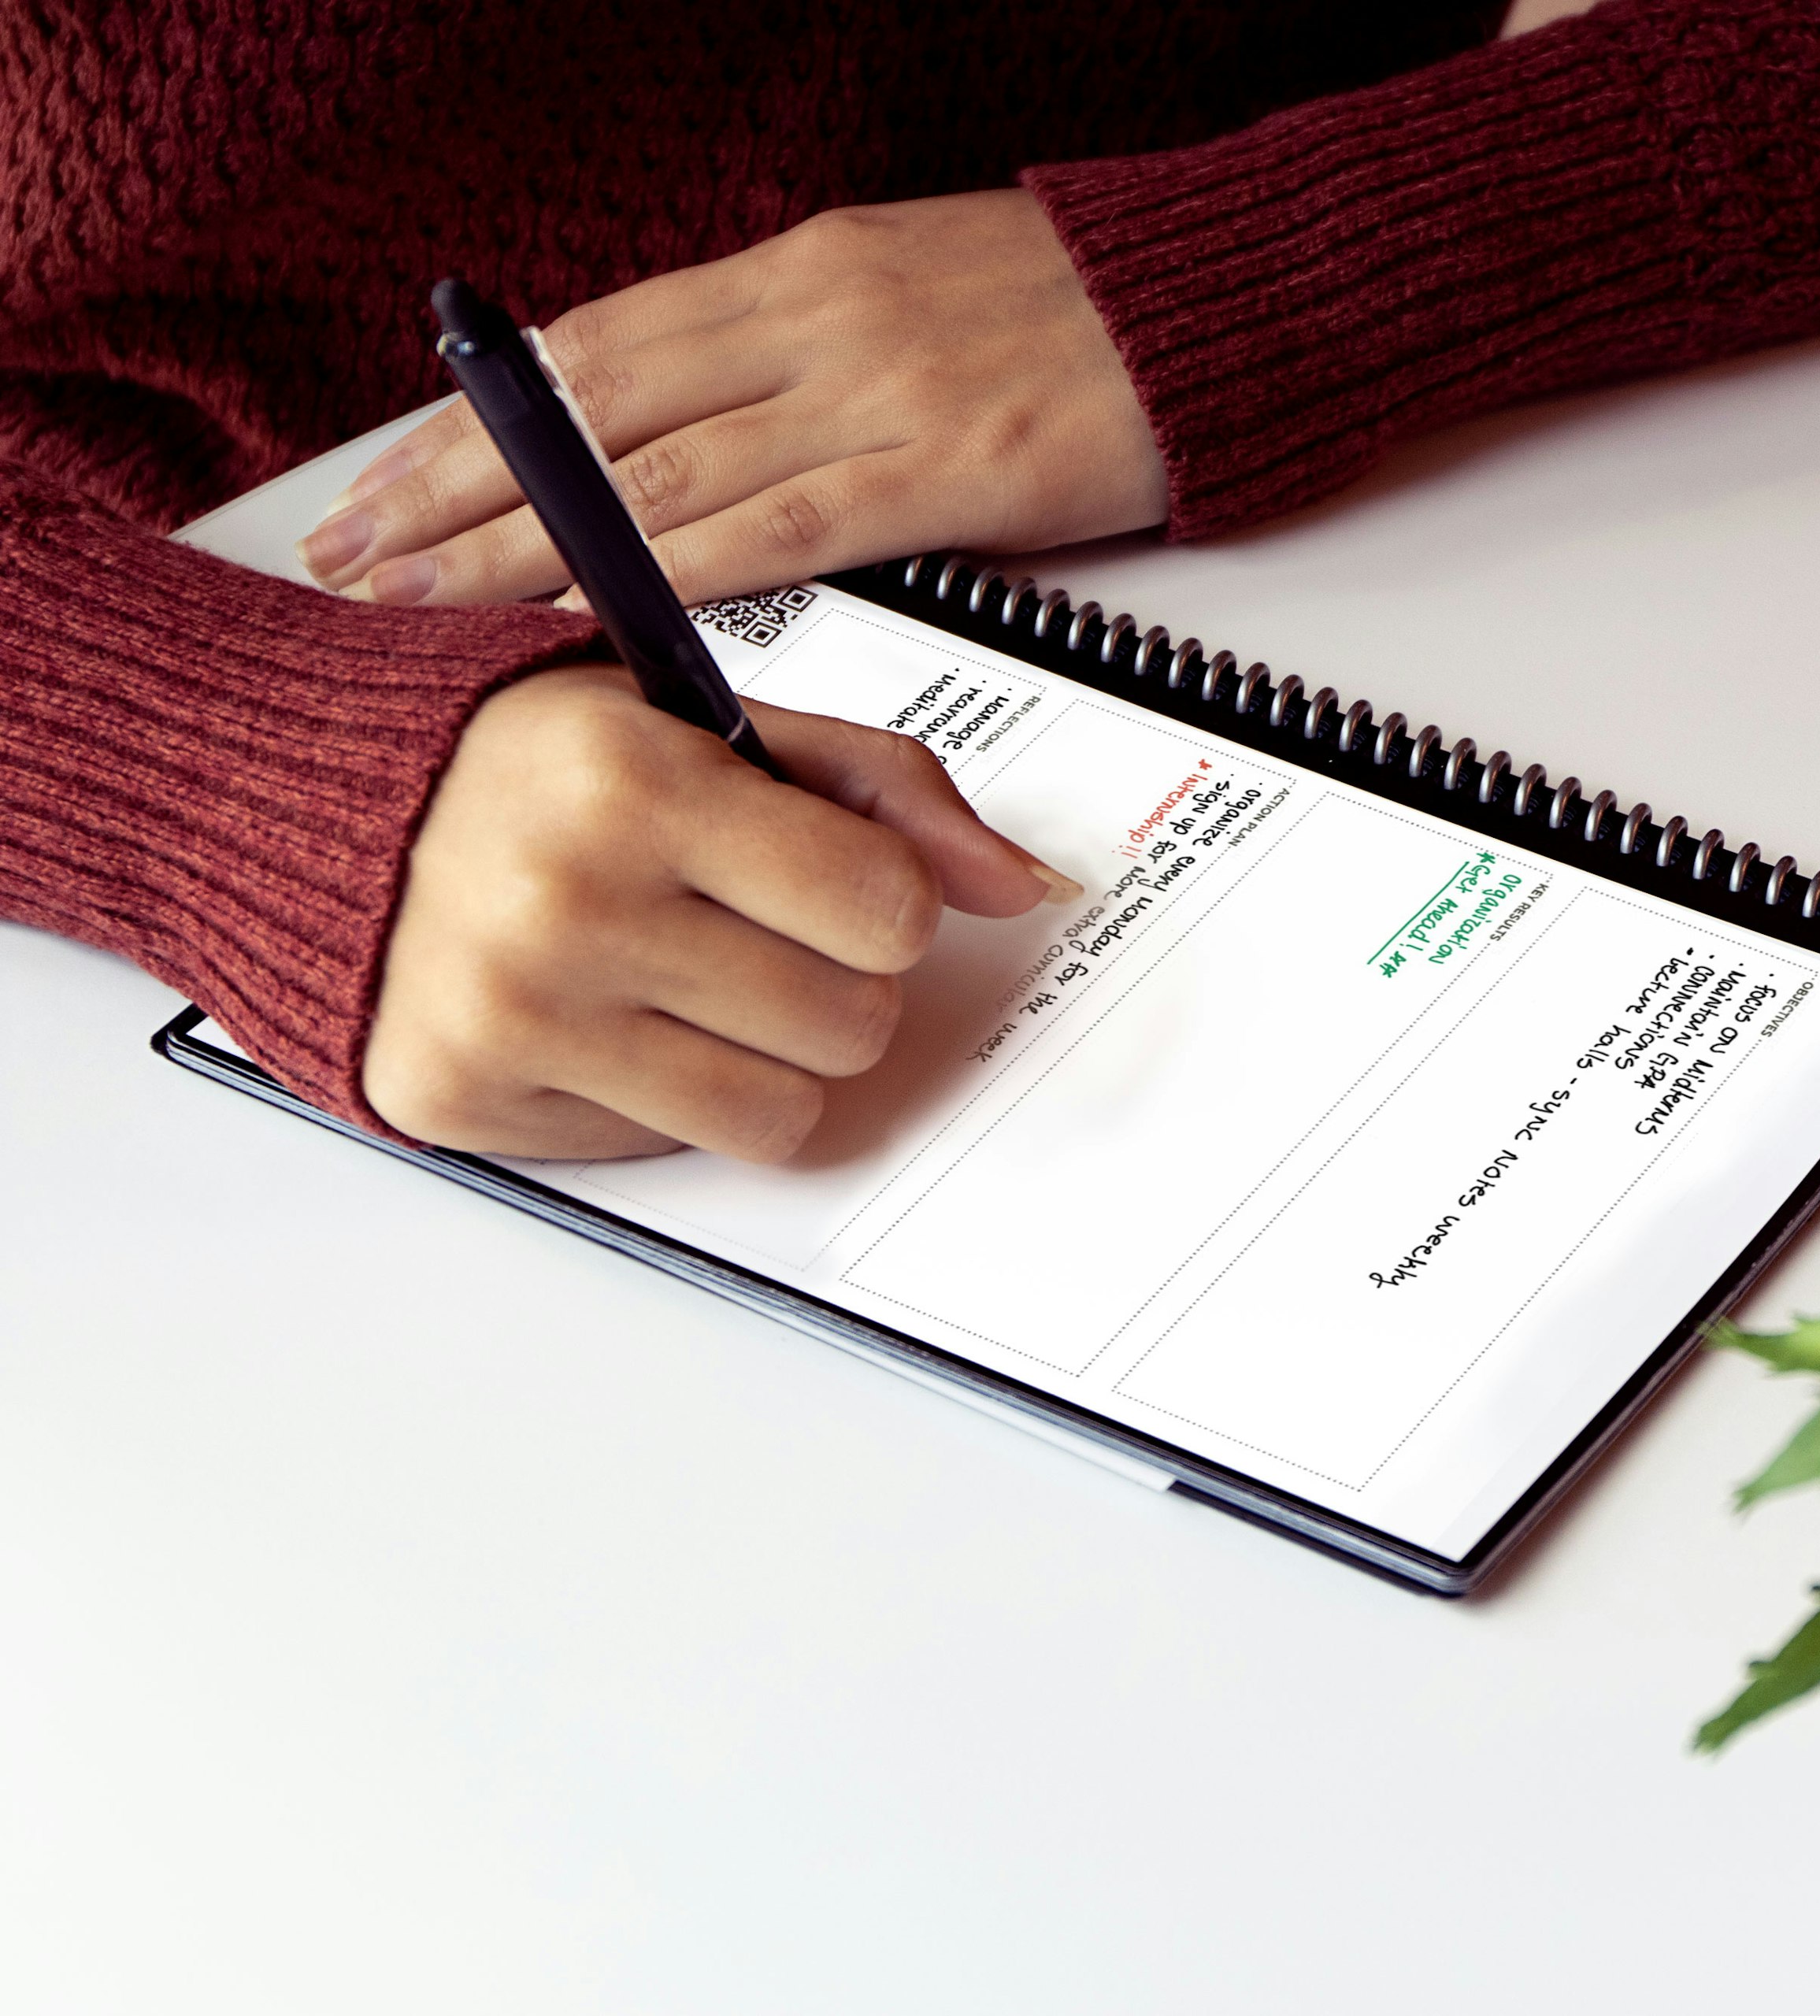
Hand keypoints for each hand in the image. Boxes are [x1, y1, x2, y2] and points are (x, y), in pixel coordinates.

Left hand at [300, 190, 1167, 608]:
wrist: (1224, 303)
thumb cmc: (1086, 313)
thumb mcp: (919, 291)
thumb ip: (809, 352)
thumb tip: (712, 421)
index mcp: (807, 270)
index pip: (596, 346)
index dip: (475, 414)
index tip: (386, 474)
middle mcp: (817, 318)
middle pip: (590, 404)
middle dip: (454, 479)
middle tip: (350, 549)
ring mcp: (875, 389)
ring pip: (654, 469)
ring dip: (520, 537)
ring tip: (418, 593)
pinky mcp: (944, 468)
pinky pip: (776, 526)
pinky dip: (666, 568)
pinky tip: (585, 605)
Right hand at [365, 666, 1077, 1160]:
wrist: (312, 807)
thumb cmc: (536, 761)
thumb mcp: (710, 722)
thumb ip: (883, 791)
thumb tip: (1020, 888)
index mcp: (634, 785)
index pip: (888, 910)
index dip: (884, 899)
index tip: (833, 877)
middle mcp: (565, 906)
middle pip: (852, 1023)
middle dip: (833, 979)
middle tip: (755, 927)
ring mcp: (510, 1018)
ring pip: (782, 1115)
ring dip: (770, 1057)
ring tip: (700, 980)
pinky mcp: (468, 1104)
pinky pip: (671, 1150)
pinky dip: (666, 1096)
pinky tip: (608, 1016)